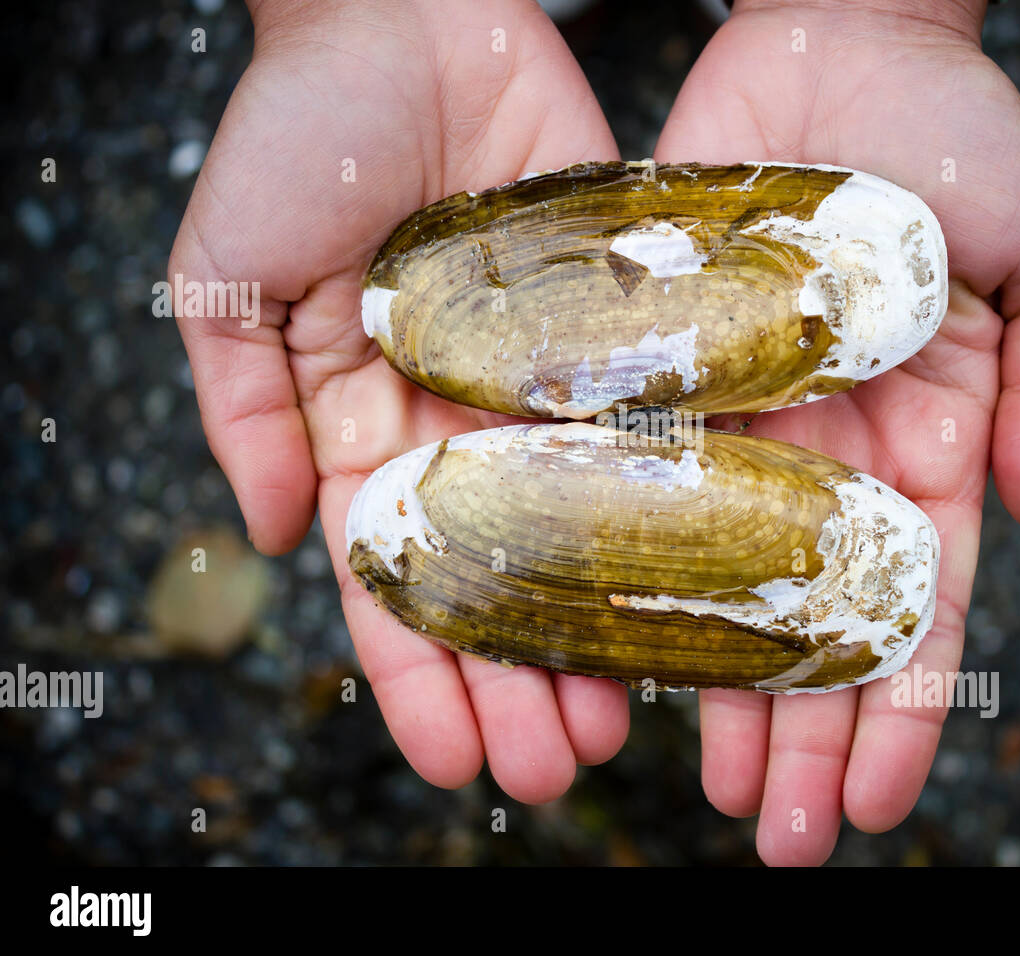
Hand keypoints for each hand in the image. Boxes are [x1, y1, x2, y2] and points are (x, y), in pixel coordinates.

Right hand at [169, 0, 629, 803]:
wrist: (407, 13)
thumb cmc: (301, 134)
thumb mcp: (231, 275)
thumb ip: (241, 407)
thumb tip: (278, 542)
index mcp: (367, 424)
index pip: (396, 576)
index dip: (417, 675)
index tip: (450, 761)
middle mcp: (466, 421)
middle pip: (501, 576)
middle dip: (520, 679)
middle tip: (556, 769)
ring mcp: (549, 382)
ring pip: (586, 529)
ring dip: (602, 627)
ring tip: (627, 724)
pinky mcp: (622, 327)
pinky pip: (652, 429)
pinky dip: (674, 511)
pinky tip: (699, 589)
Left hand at [655, 0, 1019, 863]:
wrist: (839, 39)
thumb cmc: (955, 132)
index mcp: (923, 442)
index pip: (912, 603)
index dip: (900, 709)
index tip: (872, 804)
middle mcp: (822, 453)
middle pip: (804, 619)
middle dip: (796, 732)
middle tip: (771, 834)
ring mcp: (735, 420)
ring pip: (711, 578)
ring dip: (706, 686)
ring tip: (692, 786)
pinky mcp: (654, 372)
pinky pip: (628, 482)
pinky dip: (615, 565)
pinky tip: (600, 650)